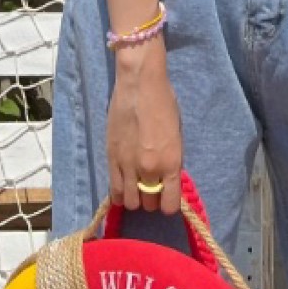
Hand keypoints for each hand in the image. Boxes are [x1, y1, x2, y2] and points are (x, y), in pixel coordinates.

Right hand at [106, 41, 182, 212]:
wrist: (139, 84)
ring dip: (134, 197)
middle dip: (151, 199)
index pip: (170, 204)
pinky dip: (119, 193)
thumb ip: (171, 160)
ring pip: (129, 201)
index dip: (169, 204)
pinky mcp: (111, 158)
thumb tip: (166, 179)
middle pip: (148, 203)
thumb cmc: (164, 102)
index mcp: (170, 162)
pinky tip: (123, 187)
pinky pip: (113, 189)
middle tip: (152, 188)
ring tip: (136, 187)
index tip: (168, 197)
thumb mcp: (176, 134)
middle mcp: (149, 169)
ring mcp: (127, 165)